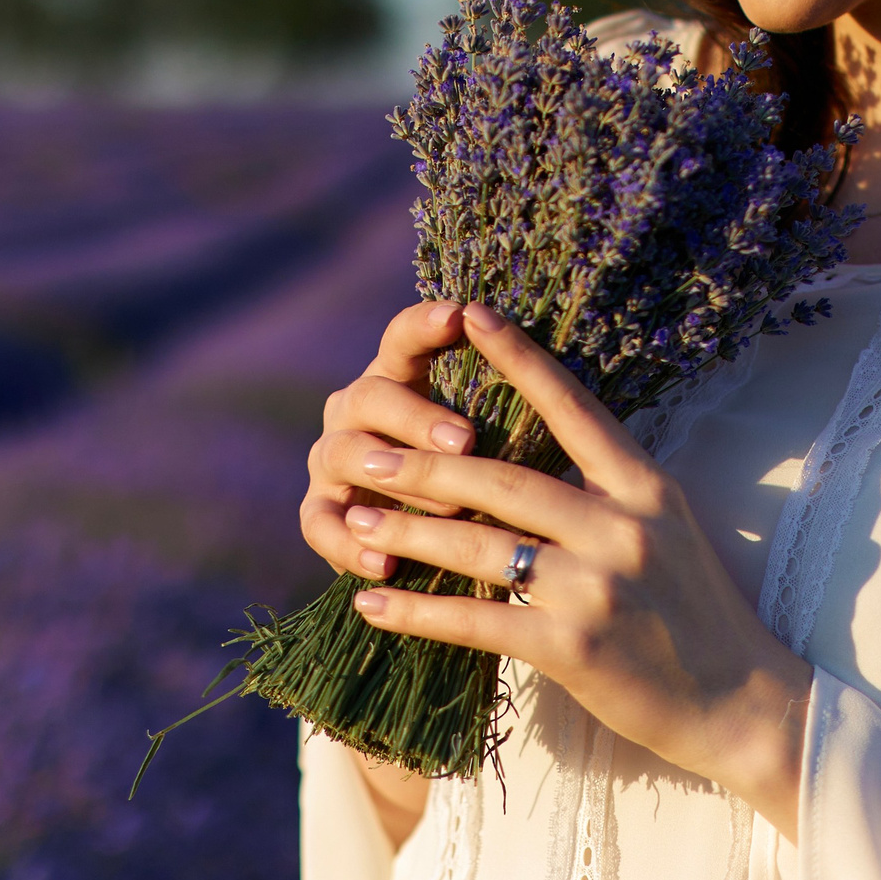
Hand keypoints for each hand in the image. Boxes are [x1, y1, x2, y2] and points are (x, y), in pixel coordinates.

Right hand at [302, 298, 480, 582]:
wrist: (432, 541)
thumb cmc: (479, 475)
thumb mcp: (494, 439)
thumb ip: (503, 410)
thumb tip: (561, 389)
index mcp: (397, 374)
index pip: (402, 337)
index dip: (425, 324)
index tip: (459, 315)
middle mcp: (354, 408)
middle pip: (371, 394)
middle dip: (418, 417)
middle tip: (467, 441)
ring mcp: (330, 458)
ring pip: (345, 454)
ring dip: (397, 480)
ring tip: (447, 510)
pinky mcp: (319, 512)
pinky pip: (321, 524)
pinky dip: (350, 545)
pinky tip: (384, 564)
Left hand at [340, 302, 812, 837]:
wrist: (743, 704)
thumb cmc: (700, 615)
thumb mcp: (670, 529)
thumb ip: (613, 491)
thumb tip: (546, 454)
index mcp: (646, 487)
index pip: (573, 408)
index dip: (520, 359)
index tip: (471, 315)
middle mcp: (622, 527)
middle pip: (502, 479)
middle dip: (424, 465)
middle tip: (365, 453)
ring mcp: (598, 587)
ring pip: (479, 547)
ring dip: (408, 533)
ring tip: (357, 521)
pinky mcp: (574, 649)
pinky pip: (477, 621)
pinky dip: (418, 611)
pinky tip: (373, 605)